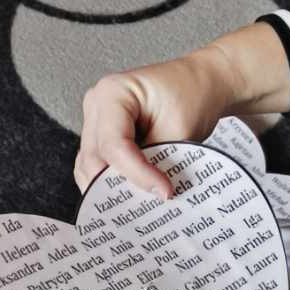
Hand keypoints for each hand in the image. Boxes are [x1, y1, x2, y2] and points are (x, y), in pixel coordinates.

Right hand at [75, 46, 238, 199]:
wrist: (200, 84)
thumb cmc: (191, 95)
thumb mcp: (178, 130)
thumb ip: (156, 162)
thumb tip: (146, 194)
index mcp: (112, 92)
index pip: (114, 145)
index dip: (137, 174)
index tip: (164, 191)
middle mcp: (96, 103)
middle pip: (94, 158)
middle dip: (118, 186)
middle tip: (149, 205)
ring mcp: (95, 118)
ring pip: (89, 166)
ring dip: (111, 187)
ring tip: (141, 201)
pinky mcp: (101, 133)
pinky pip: (98, 164)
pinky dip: (112, 180)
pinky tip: (132, 192)